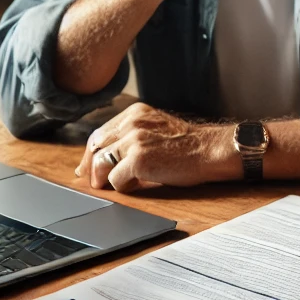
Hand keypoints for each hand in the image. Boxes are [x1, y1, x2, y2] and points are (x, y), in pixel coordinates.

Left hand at [75, 103, 235, 191]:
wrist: (210, 150)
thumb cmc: (188, 145)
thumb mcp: (157, 128)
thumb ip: (134, 134)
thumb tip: (107, 155)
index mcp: (135, 113)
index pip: (101, 132)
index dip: (92, 152)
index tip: (88, 166)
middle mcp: (131, 123)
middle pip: (96, 146)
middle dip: (90, 167)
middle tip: (94, 182)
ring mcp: (134, 140)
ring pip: (101, 164)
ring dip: (106, 178)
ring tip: (120, 184)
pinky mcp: (138, 160)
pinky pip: (115, 180)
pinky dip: (123, 187)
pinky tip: (137, 185)